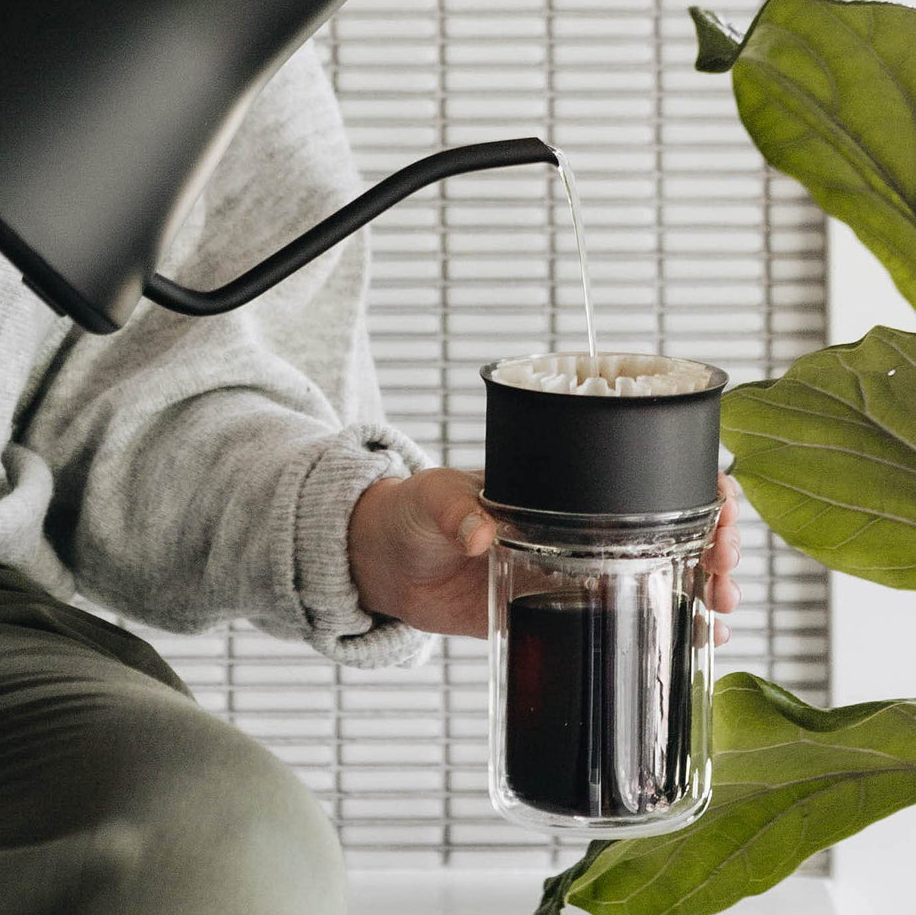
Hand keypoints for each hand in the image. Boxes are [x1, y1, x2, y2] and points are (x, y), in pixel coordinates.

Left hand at [348, 467, 743, 641]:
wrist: (391, 563)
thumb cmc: (415, 512)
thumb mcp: (433, 499)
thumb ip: (454, 510)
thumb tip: (479, 530)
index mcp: (562, 489)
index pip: (645, 476)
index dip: (695, 486)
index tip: (720, 502)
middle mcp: (583, 528)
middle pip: (672, 529)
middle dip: (715, 543)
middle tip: (726, 565)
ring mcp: (580, 572)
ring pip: (664, 575)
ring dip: (706, 589)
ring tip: (724, 609)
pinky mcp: (565, 615)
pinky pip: (631, 621)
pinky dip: (673, 628)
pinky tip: (702, 641)